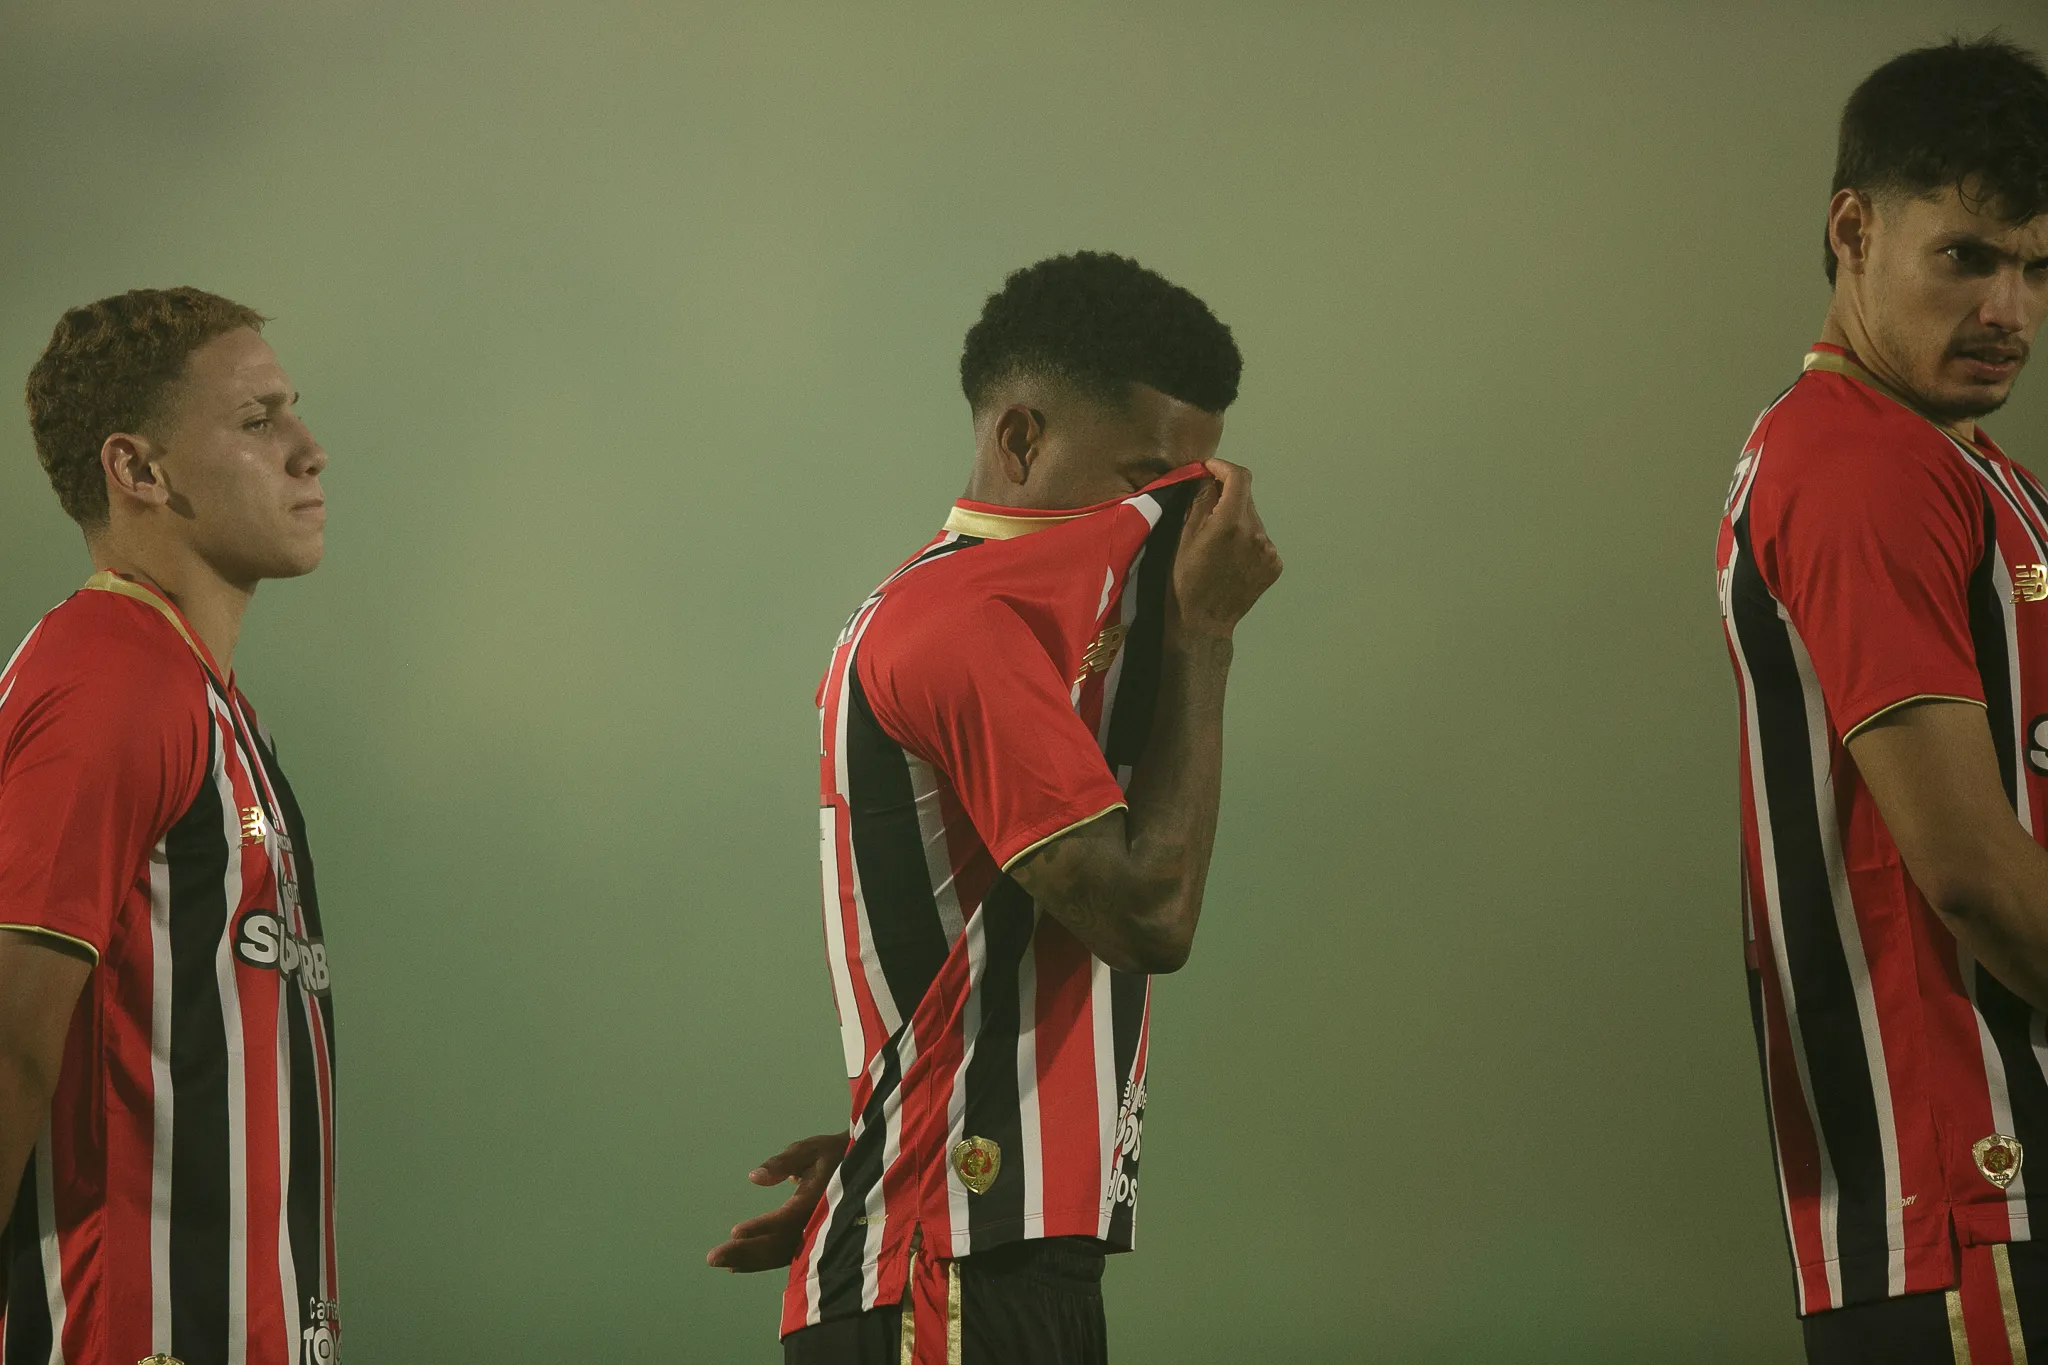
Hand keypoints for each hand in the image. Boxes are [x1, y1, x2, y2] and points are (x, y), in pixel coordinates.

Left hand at [705, 1131, 847, 1272]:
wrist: (863, 1170)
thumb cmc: (833, 1154)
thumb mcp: (810, 1149)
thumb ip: (783, 1162)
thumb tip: (754, 1178)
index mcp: (816, 1199)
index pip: (786, 1217)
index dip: (761, 1227)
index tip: (735, 1232)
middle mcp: (816, 1223)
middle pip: (779, 1243)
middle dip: (746, 1252)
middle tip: (712, 1258)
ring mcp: (816, 1236)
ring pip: (781, 1255)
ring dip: (751, 1261)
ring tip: (722, 1264)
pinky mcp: (811, 1241)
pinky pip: (785, 1256)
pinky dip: (762, 1262)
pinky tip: (739, 1265)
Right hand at [1172, 458, 1281, 638]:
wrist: (1203, 623)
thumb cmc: (1185, 579)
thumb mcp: (1183, 537)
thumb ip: (1201, 501)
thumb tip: (1209, 478)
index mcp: (1232, 522)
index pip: (1239, 477)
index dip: (1223, 467)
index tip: (1209, 469)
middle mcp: (1257, 533)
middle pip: (1246, 498)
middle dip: (1227, 496)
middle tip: (1207, 507)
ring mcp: (1269, 551)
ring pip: (1253, 520)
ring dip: (1237, 520)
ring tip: (1218, 541)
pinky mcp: (1275, 565)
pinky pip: (1260, 541)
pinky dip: (1247, 540)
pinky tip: (1231, 558)